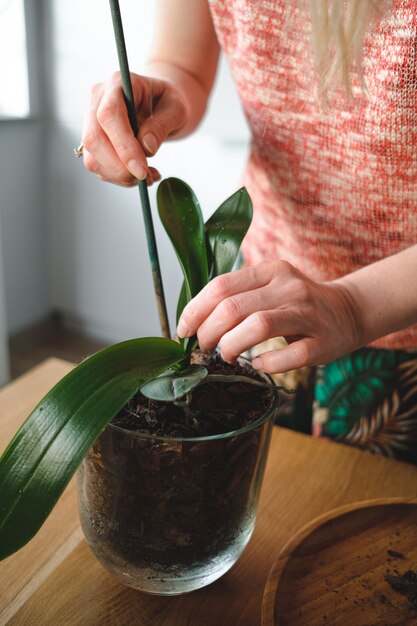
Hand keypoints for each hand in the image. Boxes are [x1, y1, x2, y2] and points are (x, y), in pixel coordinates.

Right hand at [82, 72, 188, 185]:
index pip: (109, 115)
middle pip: (94, 138)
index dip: (123, 145)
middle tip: (145, 177)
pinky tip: (139, 173)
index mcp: (118, 83)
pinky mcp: (93, 142)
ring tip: (148, 176)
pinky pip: (98, 166)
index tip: (142, 169)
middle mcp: (97, 100)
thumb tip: (146, 148)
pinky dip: (119, 177)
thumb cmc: (168, 102)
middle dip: (120, 167)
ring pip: (92, 157)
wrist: (160, 105)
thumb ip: (162, 125)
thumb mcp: (176, 109)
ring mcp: (91, 121)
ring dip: (120, 176)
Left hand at [177, 260, 362, 373]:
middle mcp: (288, 287)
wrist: (348, 311)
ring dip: (231, 346)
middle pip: (233, 308)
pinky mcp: (322, 341)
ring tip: (225, 355)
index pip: (221, 286)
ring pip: (258, 326)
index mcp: (270, 270)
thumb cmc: (296, 304)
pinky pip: (290, 355)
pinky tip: (258, 364)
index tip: (184, 330)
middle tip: (205, 347)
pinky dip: (267, 363)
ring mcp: (307, 313)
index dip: (195, 310)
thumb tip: (193, 319)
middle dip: (209, 332)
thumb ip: (238, 295)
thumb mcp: (269, 286)